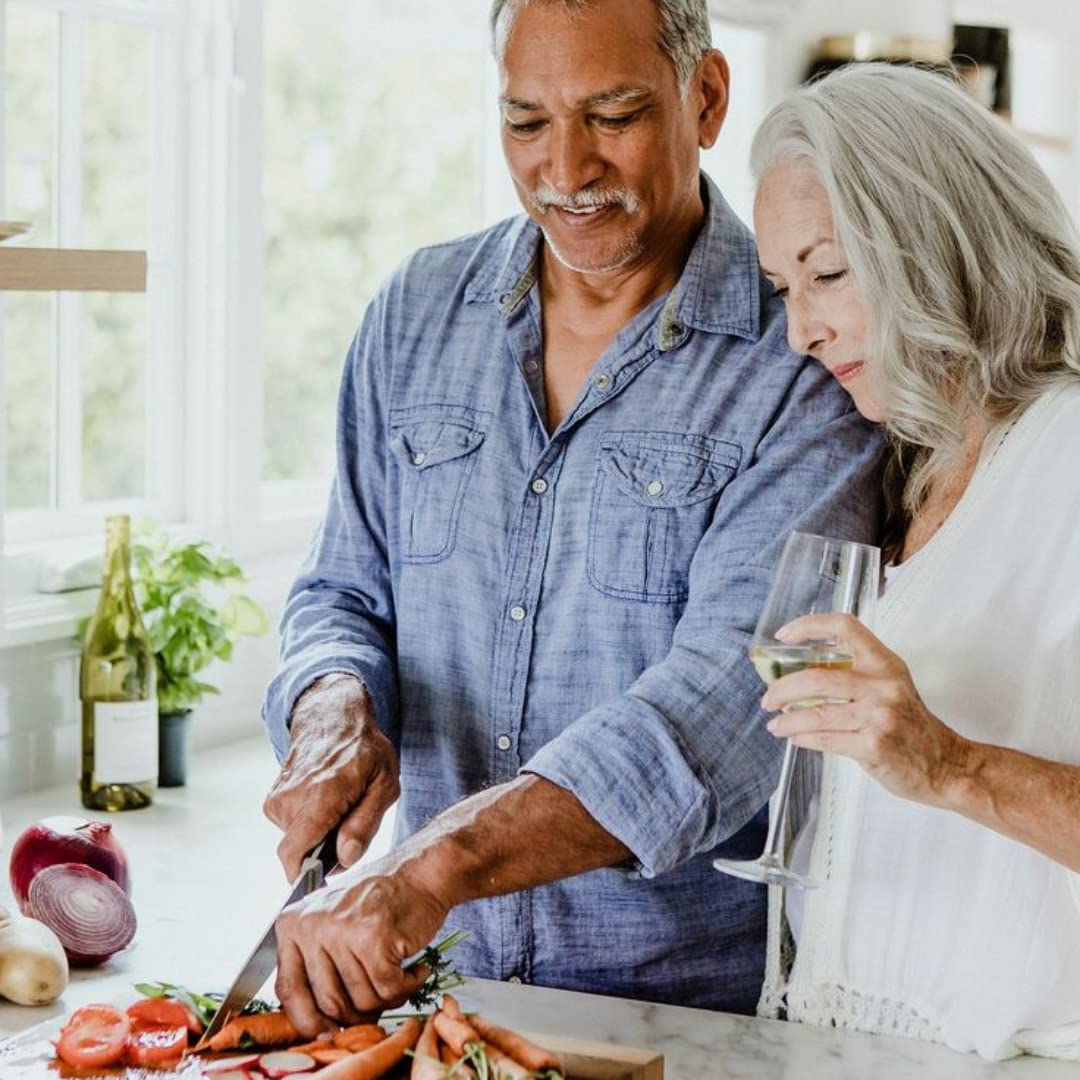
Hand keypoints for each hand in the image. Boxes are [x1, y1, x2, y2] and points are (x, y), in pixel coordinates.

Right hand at [263, 674, 399, 879]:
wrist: (331, 718)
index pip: (293, 853)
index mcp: (320, 795)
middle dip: (327, 850)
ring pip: (299, 841)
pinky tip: (324, 801)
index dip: (305, 878)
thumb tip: (345, 859)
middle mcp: (291, 799)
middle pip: (303, 851)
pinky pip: (292, 829)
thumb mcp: (385, 784)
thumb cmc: (364, 749)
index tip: (323, 884)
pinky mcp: (273, 802)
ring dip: (321, 835)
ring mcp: (278, 799)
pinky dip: (310, 824)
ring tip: (340, 806)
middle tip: (351, 823)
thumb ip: (365, 823)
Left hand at [274, 857, 447, 1035]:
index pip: (288, 990)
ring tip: (401, 973)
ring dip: (388, 997)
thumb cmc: (380, 900)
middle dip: (358, 1012)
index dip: (307, 1021)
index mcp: (293, 924)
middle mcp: (312, 927)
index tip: (326, 1033)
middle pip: (329, 1003)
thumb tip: (315, 1024)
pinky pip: (388, 991)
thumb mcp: (331, 922)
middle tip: (381, 997)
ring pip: (362, 1001)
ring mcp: (342, 933)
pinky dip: (407, 986)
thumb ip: (315, 964)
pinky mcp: (374, 940)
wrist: (420, 872)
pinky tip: (415, 969)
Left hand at [761, 613, 970, 806]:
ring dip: (787, 720)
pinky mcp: (873, 746)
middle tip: (768, 698)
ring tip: (776, 724)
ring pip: (815, 713)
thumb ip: (855, 676)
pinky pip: (825, 739)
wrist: (946, 765)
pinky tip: (795, 738)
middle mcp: (883, 686)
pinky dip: (803, 738)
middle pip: (817, 678)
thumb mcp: (891, 687)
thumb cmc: (912, 726)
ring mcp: (879, 717)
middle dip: (783, 688)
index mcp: (885, 664)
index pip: (846, 627)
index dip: (810, 625)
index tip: (784, 635)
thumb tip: (800, 676)